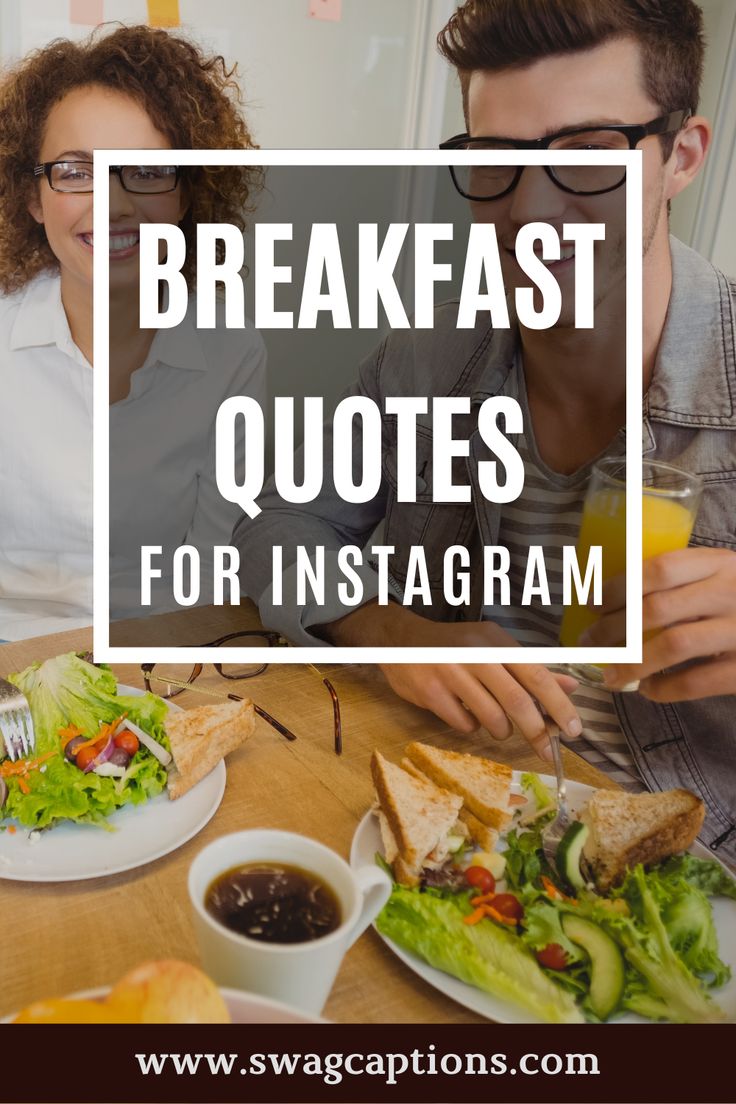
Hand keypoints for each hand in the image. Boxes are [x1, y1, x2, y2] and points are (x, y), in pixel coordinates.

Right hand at [320, 602, 581, 759]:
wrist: (400, 640)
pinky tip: (466, 714)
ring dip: (502, 730)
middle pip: (516, 701)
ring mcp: (451, 673)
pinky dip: (472, 727)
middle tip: (548, 750)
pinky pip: (464, 724)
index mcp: (496, 641)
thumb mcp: (493, 648)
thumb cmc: (455, 646)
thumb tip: (570, 688)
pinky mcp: (431, 693)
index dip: (558, 705)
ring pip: (491, 717)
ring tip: (499, 726)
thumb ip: (531, 669)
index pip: (536, 675)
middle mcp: (475, 654)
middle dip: (537, 731)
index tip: (574, 730)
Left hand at [581, 547, 735, 700]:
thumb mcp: (723, 575)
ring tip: (609, 676)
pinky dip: (666, 689)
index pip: (659, 569)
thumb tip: (611, 598)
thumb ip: (684, 581)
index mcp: (720, 563)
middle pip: (656, 608)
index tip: (591, 603)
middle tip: (588, 643)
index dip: (617, 587)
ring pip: (673, 646)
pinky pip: (698, 681)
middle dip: (612, 629)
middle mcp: (732, 592)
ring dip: (631, 663)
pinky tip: (649, 692)